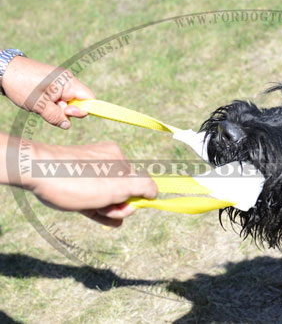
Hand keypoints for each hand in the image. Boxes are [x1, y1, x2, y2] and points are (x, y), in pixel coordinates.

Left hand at [2, 56, 93, 128]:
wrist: (3, 69)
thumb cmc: (21, 84)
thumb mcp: (38, 105)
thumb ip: (55, 116)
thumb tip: (67, 125)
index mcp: (68, 82)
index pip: (90, 98)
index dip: (83, 110)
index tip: (67, 112)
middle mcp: (68, 81)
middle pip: (79, 102)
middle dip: (67, 111)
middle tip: (50, 109)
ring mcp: (60, 82)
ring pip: (68, 102)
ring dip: (57, 109)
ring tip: (41, 105)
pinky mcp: (53, 85)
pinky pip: (60, 99)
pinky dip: (52, 104)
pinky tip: (40, 102)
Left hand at [24, 141, 157, 226]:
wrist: (37, 172)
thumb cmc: (80, 180)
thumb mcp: (120, 185)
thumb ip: (144, 187)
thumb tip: (155, 193)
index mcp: (120, 159)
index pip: (140, 185)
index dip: (135, 201)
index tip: (123, 208)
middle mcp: (108, 163)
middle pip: (124, 192)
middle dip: (119, 206)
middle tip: (105, 210)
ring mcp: (91, 172)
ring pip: (108, 196)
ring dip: (106, 209)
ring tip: (91, 209)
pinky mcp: (77, 181)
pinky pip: (93, 197)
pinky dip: (95, 207)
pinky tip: (91, 211)